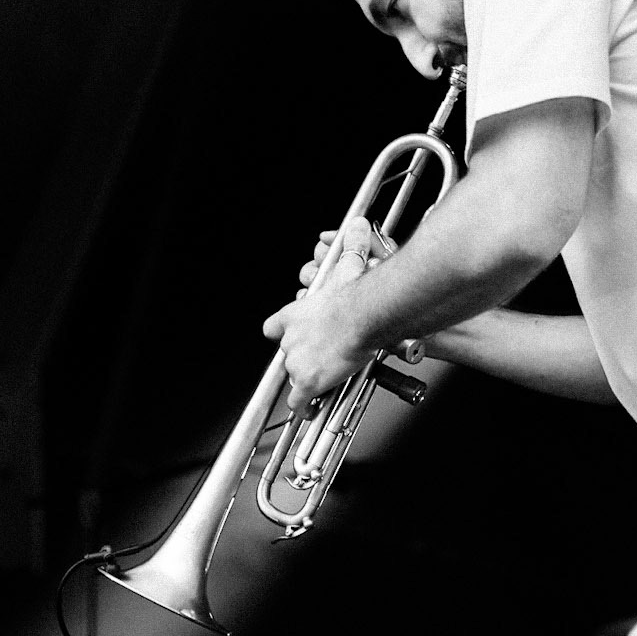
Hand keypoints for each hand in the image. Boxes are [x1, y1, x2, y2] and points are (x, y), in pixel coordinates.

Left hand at [265, 217, 380, 412]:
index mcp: (295, 315)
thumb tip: (356, 225)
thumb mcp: (349, 265)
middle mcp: (291, 339)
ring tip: (323, 382)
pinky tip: (310, 410)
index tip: (287, 335)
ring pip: (294, 377)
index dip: (282, 332)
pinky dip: (305, 407)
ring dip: (307, 381)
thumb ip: (350, 245)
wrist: (362, 316)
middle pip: (286, 355)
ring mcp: (297, 362)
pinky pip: (300, 402)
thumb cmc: (355, 296)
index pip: (274, 327)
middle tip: (318, 361)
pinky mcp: (307, 382)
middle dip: (300, 359)